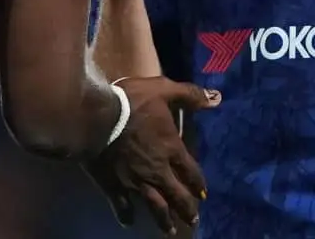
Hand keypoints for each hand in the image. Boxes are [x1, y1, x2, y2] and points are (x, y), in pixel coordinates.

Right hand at [85, 76, 220, 234]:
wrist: (96, 117)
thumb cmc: (131, 102)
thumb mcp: (163, 90)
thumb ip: (190, 95)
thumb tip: (218, 98)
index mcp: (170, 149)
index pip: (190, 171)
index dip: (198, 183)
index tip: (203, 194)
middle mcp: (157, 171)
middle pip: (176, 195)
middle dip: (186, 208)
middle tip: (193, 220)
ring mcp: (135, 181)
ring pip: (154, 206)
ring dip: (164, 220)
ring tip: (169, 231)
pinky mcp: (114, 186)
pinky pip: (122, 206)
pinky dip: (126, 215)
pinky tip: (129, 222)